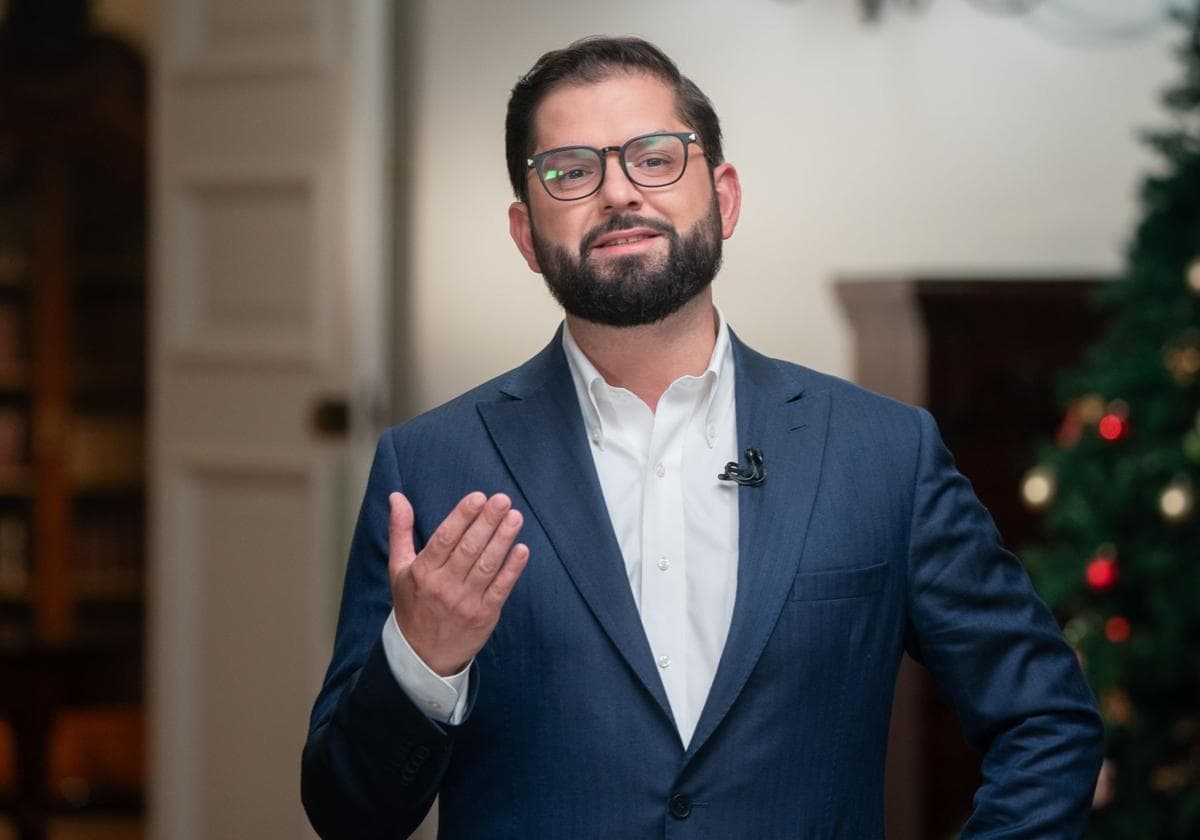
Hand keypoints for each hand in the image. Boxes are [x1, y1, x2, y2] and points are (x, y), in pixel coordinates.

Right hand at [388, 491, 528, 676]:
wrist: (423, 655)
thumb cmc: (412, 604)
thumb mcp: (398, 568)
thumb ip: (400, 530)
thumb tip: (397, 497)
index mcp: (422, 572)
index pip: (445, 538)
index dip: (462, 516)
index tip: (478, 497)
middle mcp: (444, 586)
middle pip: (469, 549)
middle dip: (487, 522)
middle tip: (502, 500)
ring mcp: (465, 602)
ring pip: (486, 566)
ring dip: (503, 540)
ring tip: (515, 517)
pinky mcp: (484, 615)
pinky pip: (500, 589)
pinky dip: (512, 569)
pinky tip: (522, 550)